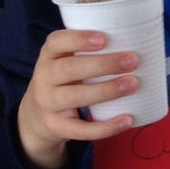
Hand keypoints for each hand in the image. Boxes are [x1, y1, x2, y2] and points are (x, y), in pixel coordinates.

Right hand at [16, 30, 136, 168]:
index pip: (56, 42)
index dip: (78, 39)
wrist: (36, 117)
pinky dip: (105, 127)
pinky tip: (127, 120)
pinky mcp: (56, 127)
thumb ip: (86, 54)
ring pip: (75, 97)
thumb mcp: (64, 63)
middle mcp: (43, 78)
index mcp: (48, 56)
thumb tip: (133, 46)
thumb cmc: (62, 82)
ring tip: (133, 85)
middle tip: (131, 61)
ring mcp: (48, 104)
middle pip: (69, 69)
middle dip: (102, 65)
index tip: (104, 38)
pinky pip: (81, 129)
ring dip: (106, 91)